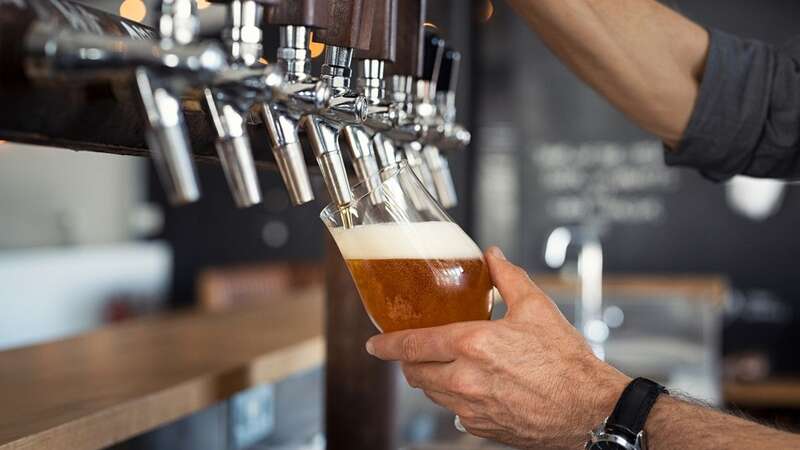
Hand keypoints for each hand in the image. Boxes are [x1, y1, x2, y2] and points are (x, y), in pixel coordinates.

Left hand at [366, 247, 629, 449]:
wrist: (589, 409)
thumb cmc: (566, 361)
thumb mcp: (536, 308)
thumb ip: (507, 277)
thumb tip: (492, 256)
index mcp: (473, 345)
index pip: (413, 345)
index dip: (387, 344)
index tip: (374, 344)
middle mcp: (465, 379)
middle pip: (415, 372)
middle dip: (408, 361)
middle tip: (414, 351)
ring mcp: (471, 409)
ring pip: (432, 394)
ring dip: (431, 378)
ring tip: (447, 364)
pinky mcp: (481, 429)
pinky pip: (454, 413)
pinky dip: (454, 398)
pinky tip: (473, 386)